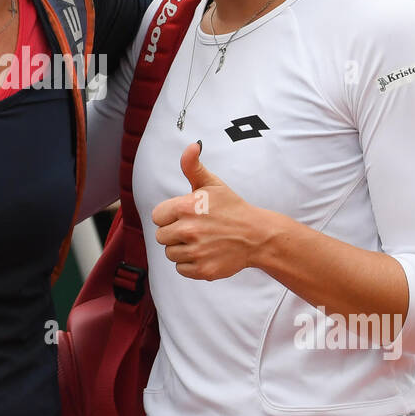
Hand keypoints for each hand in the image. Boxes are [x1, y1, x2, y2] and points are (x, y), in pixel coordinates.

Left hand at [151, 142, 270, 280]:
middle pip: (161, 236)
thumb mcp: (212, 183)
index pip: (157, 216)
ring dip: (181, 249)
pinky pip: (181, 269)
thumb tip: (191, 145)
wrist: (256, 236)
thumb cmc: (231, 208)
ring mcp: (196, 252)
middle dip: (174, 233)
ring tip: (201, 241)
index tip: (185, 215)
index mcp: (186, 207)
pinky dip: (190, 264)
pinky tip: (204, 253)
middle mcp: (188, 230)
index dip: (169, 216)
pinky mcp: (203, 270)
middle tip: (194, 228)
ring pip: (170, 254)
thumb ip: (193, 166)